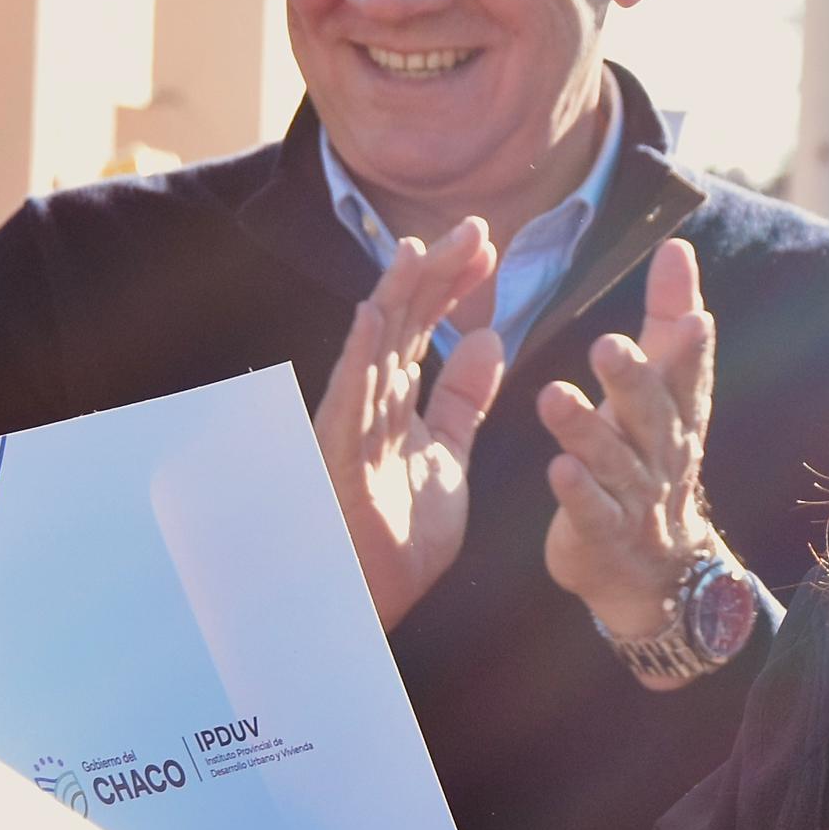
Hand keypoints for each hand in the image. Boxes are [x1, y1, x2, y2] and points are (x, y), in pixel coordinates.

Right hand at [315, 224, 506, 628]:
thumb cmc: (398, 534)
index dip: (453, 283)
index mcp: (397, 399)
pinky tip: (372, 316)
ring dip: (395, 300)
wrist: (373, 600)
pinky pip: (349, 399)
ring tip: (417, 250)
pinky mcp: (339, 457)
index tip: (489, 247)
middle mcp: (371, 402)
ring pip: (374, 349)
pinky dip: (359, 356)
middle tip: (474, 229)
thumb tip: (485, 336)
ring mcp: (351, 426)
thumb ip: (463, 400)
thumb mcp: (449, 455)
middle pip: (402, 322)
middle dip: (435, 274)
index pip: (424, 324)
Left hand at [538, 237, 721, 643]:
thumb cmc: (652, 458)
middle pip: (651, 414)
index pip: (688, 375)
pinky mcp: (603, 535)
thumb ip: (667, 318)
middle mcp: (663, 453)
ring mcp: (635, 497)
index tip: (694, 315)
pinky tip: (558, 468)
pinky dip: (578, 493)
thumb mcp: (666, 389)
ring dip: (586, 430)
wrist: (655, 569)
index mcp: (677, 413)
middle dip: (633, 380)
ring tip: (553, 396)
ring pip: (613, 461)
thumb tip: (677, 246)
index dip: (692, 348)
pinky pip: (592, 512)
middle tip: (608, 344)